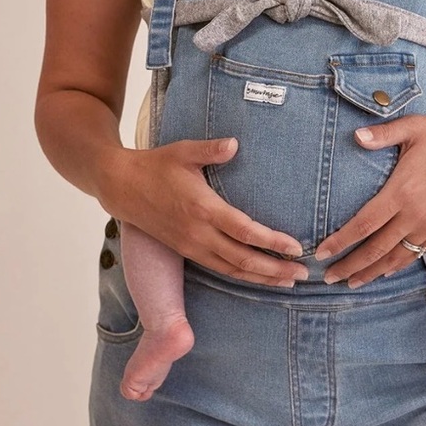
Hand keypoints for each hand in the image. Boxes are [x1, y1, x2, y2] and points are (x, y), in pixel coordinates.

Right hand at [102, 137, 309, 287]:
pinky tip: (258, 277)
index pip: (245, 231)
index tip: (296, 247)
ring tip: (288, 282)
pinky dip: (242, 276)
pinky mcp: (187, 251)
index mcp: (203, 208)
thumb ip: (211, 149)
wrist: (122, 187)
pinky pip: (220, 269)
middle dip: (275, 269)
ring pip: (232, 270)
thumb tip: (235, 144)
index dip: (272, 242)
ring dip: (262, 278)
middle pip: (243, 259)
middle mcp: (199, 233)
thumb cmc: (156, 165)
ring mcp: (192, 246)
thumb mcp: (184, 151)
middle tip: (303, 274)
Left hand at [314, 111, 425, 287]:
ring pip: (396, 258)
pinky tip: (385, 271)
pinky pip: (416, 254)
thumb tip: (356, 136)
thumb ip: (382, 134)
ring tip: (352, 282)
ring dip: (372, 272)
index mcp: (402, 191)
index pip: (364, 224)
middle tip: (329, 277)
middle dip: (350, 265)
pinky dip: (397, 265)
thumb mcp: (411, 127)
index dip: (341, 241)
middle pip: (376, 249)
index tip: (321, 253)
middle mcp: (415, 214)